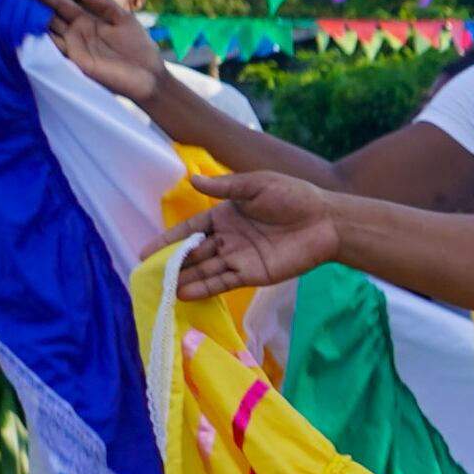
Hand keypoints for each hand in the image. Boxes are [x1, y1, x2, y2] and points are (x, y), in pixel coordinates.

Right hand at [29, 0, 170, 104]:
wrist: (149, 75)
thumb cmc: (139, 47)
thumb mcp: (124, 19)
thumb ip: (103, 4)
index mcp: (86, 20)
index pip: (59, 3)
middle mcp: (75, 32)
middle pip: (47, 15)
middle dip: (29, 5)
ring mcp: (72, 47)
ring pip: (45, 31)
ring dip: (29, 22)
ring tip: (10, 9)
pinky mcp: (74, 62)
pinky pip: (53, 50)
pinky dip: (39, 42)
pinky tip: (24, 32)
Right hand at [163, 168, 345, 297]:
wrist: (327, 221)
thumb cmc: (294, 196)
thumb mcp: (256, 185)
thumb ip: (225, 186)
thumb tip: (191, 180)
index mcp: (224, 215)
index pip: (189, 230)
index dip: (167, 240)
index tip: (146, 253)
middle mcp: (227, 238)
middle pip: (193, 253)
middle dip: (171, 264)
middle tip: (146, 277)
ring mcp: (239, 257)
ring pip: (205, 270)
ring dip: (184, 279)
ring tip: (160, 290)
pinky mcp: (253, 274)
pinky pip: (223, 282)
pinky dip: (205, 288)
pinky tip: (183, 293)